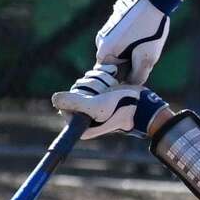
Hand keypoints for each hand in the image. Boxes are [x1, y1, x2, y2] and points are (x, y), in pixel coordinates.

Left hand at [52, 65, 170, 139]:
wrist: (145, 104)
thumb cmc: (122, 107)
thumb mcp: (97, 105)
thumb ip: (75, 102)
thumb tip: (54, 99)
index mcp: (80, 124)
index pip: (65, 103)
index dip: (77, 94)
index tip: (94, 96)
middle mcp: (84, 115)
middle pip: (76, 89)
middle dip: (92, 85)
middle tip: (108, 93)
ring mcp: (92, 104)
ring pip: (85, 81)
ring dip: (100, 80)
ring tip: (114, 88)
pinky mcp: (101, 94)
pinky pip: (94, 77)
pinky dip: (104, 75)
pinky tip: (115, 78)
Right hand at [94, 0, 181, 83]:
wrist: (155, 1)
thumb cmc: (150, 31)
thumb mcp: (146, 59)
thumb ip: (136, 78)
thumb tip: (130, 87)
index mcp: (104, 52)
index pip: (109, 77)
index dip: (122, 81)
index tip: (136, 78)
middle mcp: (100, 42)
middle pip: (114, 66)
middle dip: (128, 68)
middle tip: (144, 62)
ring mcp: (106, 31)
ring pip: (118, 54)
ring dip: (130, 56)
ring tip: (145, 47)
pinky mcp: (114, 24)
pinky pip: (121, 42)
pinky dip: (131, 45)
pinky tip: (143, 37)